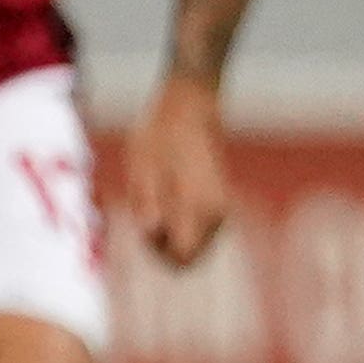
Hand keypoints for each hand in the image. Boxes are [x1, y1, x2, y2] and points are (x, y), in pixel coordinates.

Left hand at [108, 78, 232, 266]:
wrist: (190, 104)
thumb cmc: (160, 132)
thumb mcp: (142, 167)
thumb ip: (146, 204)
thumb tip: (151, 232)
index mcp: (200, 207)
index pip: (182, 259)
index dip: (156, 253)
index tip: (142, 228)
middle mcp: (217, 213)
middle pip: (190, 257)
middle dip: (163, 247)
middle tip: (144, 214)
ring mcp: (221, 207)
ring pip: (196, 245)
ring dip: (171, 234)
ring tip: (154, 199)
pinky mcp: (218, 200)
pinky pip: (199, 230)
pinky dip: (180, 222)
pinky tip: (165, 196)